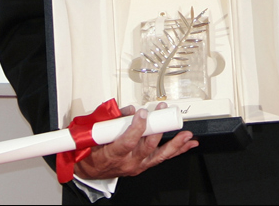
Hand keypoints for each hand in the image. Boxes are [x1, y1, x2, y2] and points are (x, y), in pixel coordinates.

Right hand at [74, 104, 198, 179]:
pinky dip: (176, 150)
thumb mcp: (94, 133)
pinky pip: (162, 158)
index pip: (128, 142)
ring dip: (175, 144)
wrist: (90, 170)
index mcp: (114, 154)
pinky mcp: (144, 165)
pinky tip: (188, 144)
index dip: (137, 128)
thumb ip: (112, 119)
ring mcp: (138, 165)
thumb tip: (129, 109)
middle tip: (163, 113)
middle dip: (158, 129)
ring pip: (159, 155)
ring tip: (186, 135)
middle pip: (147, 148)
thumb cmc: (91, 152)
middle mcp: (128, 162)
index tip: (142, 113)